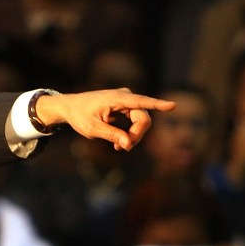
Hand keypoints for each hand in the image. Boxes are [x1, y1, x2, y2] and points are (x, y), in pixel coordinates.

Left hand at [34, 89, 175, 150]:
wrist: (71, 107)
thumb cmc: (79, 116)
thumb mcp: (92, 129)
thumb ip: (111, 135)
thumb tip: (128, 144)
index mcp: (116, 98)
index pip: (141, 102)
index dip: (158, 105)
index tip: (173, 106)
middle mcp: (125, 97)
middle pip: (143, 119)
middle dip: (136, 136)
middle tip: (122, 148)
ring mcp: (127, 101)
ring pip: (141, 122)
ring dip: (133, 136)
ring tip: (119, 147)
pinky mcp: (126, 107)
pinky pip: (136, 122)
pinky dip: (130, 134)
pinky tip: (120, 143)